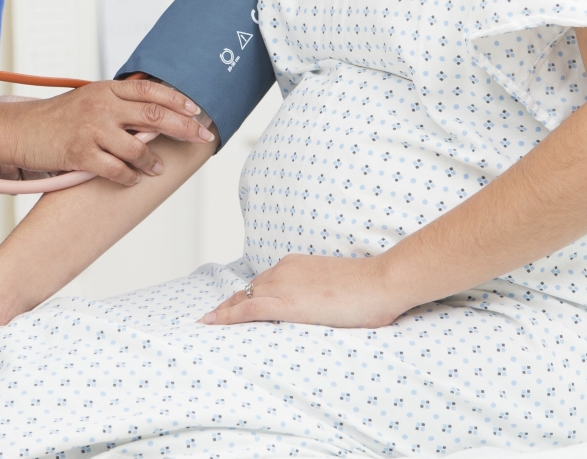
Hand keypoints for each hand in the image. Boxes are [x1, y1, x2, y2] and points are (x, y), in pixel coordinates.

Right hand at [1, 79, 213, 187]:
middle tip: (202, 138)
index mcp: (106, 89)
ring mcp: (91, 129)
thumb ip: (116, 103)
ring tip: (158, 169)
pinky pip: (116, 169)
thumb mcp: (87, 100)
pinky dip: (129, 176)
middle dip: (184, 127)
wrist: (17, 130)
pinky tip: (134, 178)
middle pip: (155, 115)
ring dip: (153, 161)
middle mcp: (102, 105)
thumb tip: (151, 110)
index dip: (179, 101)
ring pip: (138, 148)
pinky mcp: (80, 153)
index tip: (198, 112)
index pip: (152, 91)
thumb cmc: (54, 118)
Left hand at [201, 253, 409, 329]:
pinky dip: (228, 315)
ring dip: (224, 311)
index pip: (263, 281)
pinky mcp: (287, 302)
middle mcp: (285, 270)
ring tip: (207, 322)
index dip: (245, 294)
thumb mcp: (337, 287)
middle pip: (248, 289)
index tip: (232, 304)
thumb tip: (321, 306)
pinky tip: (213, 322)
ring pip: (244, 297)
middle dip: (229, 304)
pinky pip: (248, 308)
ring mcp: (284, 285)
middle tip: (211, 317)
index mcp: (296, 265)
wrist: (380, 282)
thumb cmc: (368, 288)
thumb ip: (321, 294)